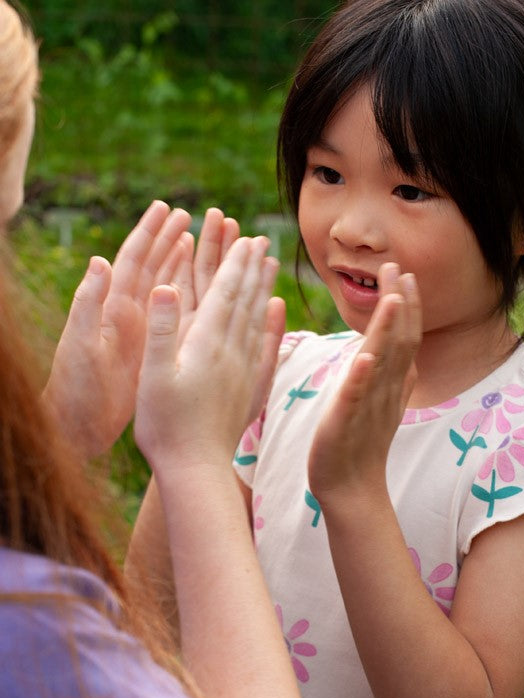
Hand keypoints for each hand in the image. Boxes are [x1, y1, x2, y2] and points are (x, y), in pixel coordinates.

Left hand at [42, 201, 191, 457]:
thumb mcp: (80, 345)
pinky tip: (211, 294)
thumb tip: (98, 261)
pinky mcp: (153, 352)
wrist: (78, 427)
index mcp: (111, 308)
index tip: (170, 209)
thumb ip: (87, 304)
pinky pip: (178, 319)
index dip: (150, 233)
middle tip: (201, 216)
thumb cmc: (75, 388)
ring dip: (189, 265)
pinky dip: (193, 301)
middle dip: (176, 239)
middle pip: (156, 267)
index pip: (133, 260)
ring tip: (212, 244)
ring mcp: (142, 332)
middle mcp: (127, 314)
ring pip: (170, 289)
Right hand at [168, 207, 285, 424]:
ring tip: (271, 266)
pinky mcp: (250, 392)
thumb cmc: (165, 426)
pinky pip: (267, 351)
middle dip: (252, 268)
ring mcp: (245, 373)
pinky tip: (278, 313)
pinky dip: (274, 327)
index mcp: (206, 345)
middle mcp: (232, 354)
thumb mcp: (153, 375)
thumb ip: (160, 329)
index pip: (225, 294)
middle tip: (261, 240)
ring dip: (265, 290)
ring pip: (259, 321)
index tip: (244, 237)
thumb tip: (164, 284)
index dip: (234, 264)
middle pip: (246, 301)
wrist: (195, 470)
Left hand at [308, 263, 421, 504]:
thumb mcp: (379, 407)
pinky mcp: (344, 425)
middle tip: (398, 268)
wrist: (350, 491)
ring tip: (392, 299)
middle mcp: (383, 392)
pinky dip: (360, 378)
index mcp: (389, 385)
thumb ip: (392, 381)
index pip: (403, 339)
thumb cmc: (359, 447)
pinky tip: (363, 358)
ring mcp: (367, 408)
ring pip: (382, 365)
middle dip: (401, 305)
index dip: (407, 306)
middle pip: (399, 343)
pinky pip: (354, 399)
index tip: (404, 273)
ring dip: (388, 332)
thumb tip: (405, 359)